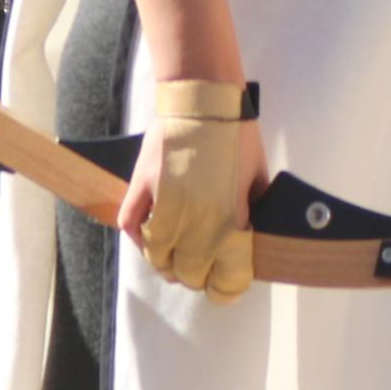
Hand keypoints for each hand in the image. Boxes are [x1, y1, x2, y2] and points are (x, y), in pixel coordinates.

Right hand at [121, 91, 262, 300]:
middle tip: (200, 271)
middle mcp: (196, 222)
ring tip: (173, 259)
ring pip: (157, 257)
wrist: (205, 98)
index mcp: (230, 222)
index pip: (226, 280)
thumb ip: (253, 216)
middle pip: (189, 273)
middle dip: (196, 277)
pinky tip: (149, 238)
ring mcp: (166, 205)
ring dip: (166, 263)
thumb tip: (250, 243)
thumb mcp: (259, 180)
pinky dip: (137, 238)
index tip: (225, 288)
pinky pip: (131, 226)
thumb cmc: (238, 135)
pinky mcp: (142, 186)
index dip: (226, 290)